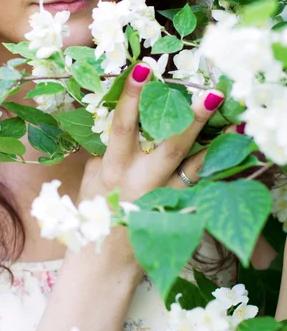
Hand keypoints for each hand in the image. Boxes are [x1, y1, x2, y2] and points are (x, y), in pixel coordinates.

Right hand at [75, 63, 225, 270]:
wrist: (105, 260)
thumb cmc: (95, 213)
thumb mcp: (92, 178)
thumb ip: (105, 151)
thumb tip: (118, 124)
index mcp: (114, 169)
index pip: (123, 126)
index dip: (132, 97)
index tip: (144, 69)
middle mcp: (142, 182)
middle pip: (169, 145)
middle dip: (189, 118)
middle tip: (211, 93)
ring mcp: (164, 198)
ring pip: (194, 167)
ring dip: (216, 143)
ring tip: (237, 120)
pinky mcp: (179, 212)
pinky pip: (202, 187)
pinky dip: (219, 168)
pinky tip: (238, 152)